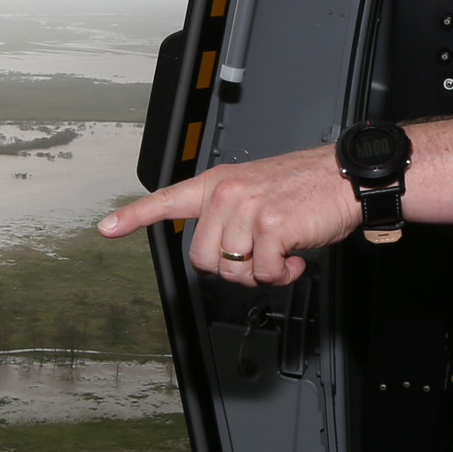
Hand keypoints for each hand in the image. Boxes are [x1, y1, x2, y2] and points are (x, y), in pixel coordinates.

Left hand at [97, 147, 359, 285]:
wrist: (346, 177)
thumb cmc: (307, 188)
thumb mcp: (257, 192)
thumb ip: (231, 217)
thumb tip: (222, 256)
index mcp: (219, 183)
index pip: (167, 199)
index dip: (134, 216)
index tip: (106, 227)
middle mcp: (227, 193)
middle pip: (202, 257)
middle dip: (232, 268)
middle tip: (260, 256)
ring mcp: (247, 208)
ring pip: (232, 269)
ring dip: (261, 272)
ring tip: (283, 252)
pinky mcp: (271, 226)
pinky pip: (263, 272)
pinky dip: (283, 273)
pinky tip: (296, 255)